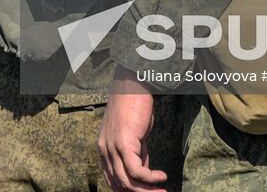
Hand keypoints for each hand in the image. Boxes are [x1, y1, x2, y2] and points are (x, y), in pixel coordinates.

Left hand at [99, 72, 167, 191]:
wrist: (133, 85)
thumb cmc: (135, 106)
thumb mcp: (134, 135)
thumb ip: (136, 154)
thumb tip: (144, 172)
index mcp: (103, 148)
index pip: (112, 179)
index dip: (129, 190)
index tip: (147, 191)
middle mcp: (104, 150)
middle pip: (119, 184)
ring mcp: (112, 148)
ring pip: (127, 182)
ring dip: (147, 190)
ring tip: (163, 191)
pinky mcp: (123, 144)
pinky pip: (136, 171)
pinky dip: (150, 178)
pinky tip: (162, 176)